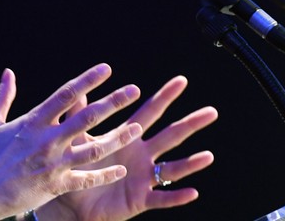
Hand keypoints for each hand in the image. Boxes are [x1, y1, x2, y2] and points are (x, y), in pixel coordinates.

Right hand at [0, 63, 144, 220]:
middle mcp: (47, 140)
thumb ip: (3, 97)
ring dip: (119, 138)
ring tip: (138, 128)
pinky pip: (86, 179)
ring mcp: (54, 163)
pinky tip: (122, 169)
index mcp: (33, 121)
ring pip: (95, 149)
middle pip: (88, 117)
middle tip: (134, 90)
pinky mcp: (56, 185)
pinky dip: (105, 175)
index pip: (66, 94)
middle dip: (113, 102)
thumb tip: (8, 72)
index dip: (88, 80)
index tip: (107, 69)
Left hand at [36, 75, 217, 220]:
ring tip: (208, 156)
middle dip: (190, 123)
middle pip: (170, 136)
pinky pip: (162, 198)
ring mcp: (143, 177)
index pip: (150, 112)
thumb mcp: (78, 139)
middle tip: (212, 111)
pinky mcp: (140, 199)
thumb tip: (77, 87)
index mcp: (127, 137)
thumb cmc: (77, 168)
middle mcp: (141, 155)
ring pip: (172, 168)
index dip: (165, 96)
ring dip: (191, 163)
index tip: (181, 81)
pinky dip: (177, 196)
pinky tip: (192, 192)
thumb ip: (80, 115)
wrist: (72, 203)